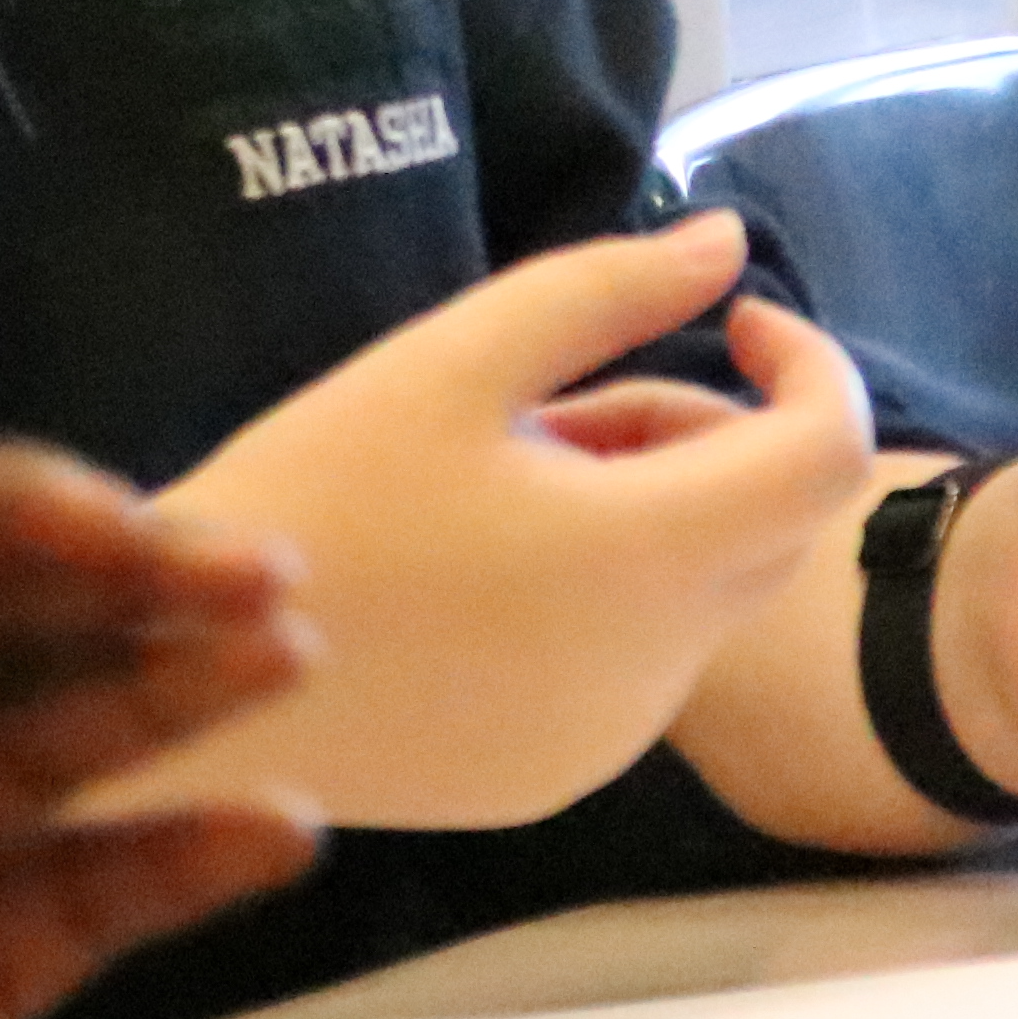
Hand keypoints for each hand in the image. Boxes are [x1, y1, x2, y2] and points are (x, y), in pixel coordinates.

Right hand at [102, 215, 879, 829]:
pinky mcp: (556, 778)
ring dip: (640, 515)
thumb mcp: (452, 361)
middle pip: (767, 521)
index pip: (828, 454)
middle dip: (699, 435)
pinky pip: (631, 664)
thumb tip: (728, 240)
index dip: (814, 365)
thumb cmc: (316, 492)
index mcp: (647, 558)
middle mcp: (658, 669)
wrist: (189, 678)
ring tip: (487, 482)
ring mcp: (610, 740)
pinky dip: (596, 600)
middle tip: (555, 401)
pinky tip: (466, 574)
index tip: (736, 316)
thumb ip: (608, 289)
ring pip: (696, 592)